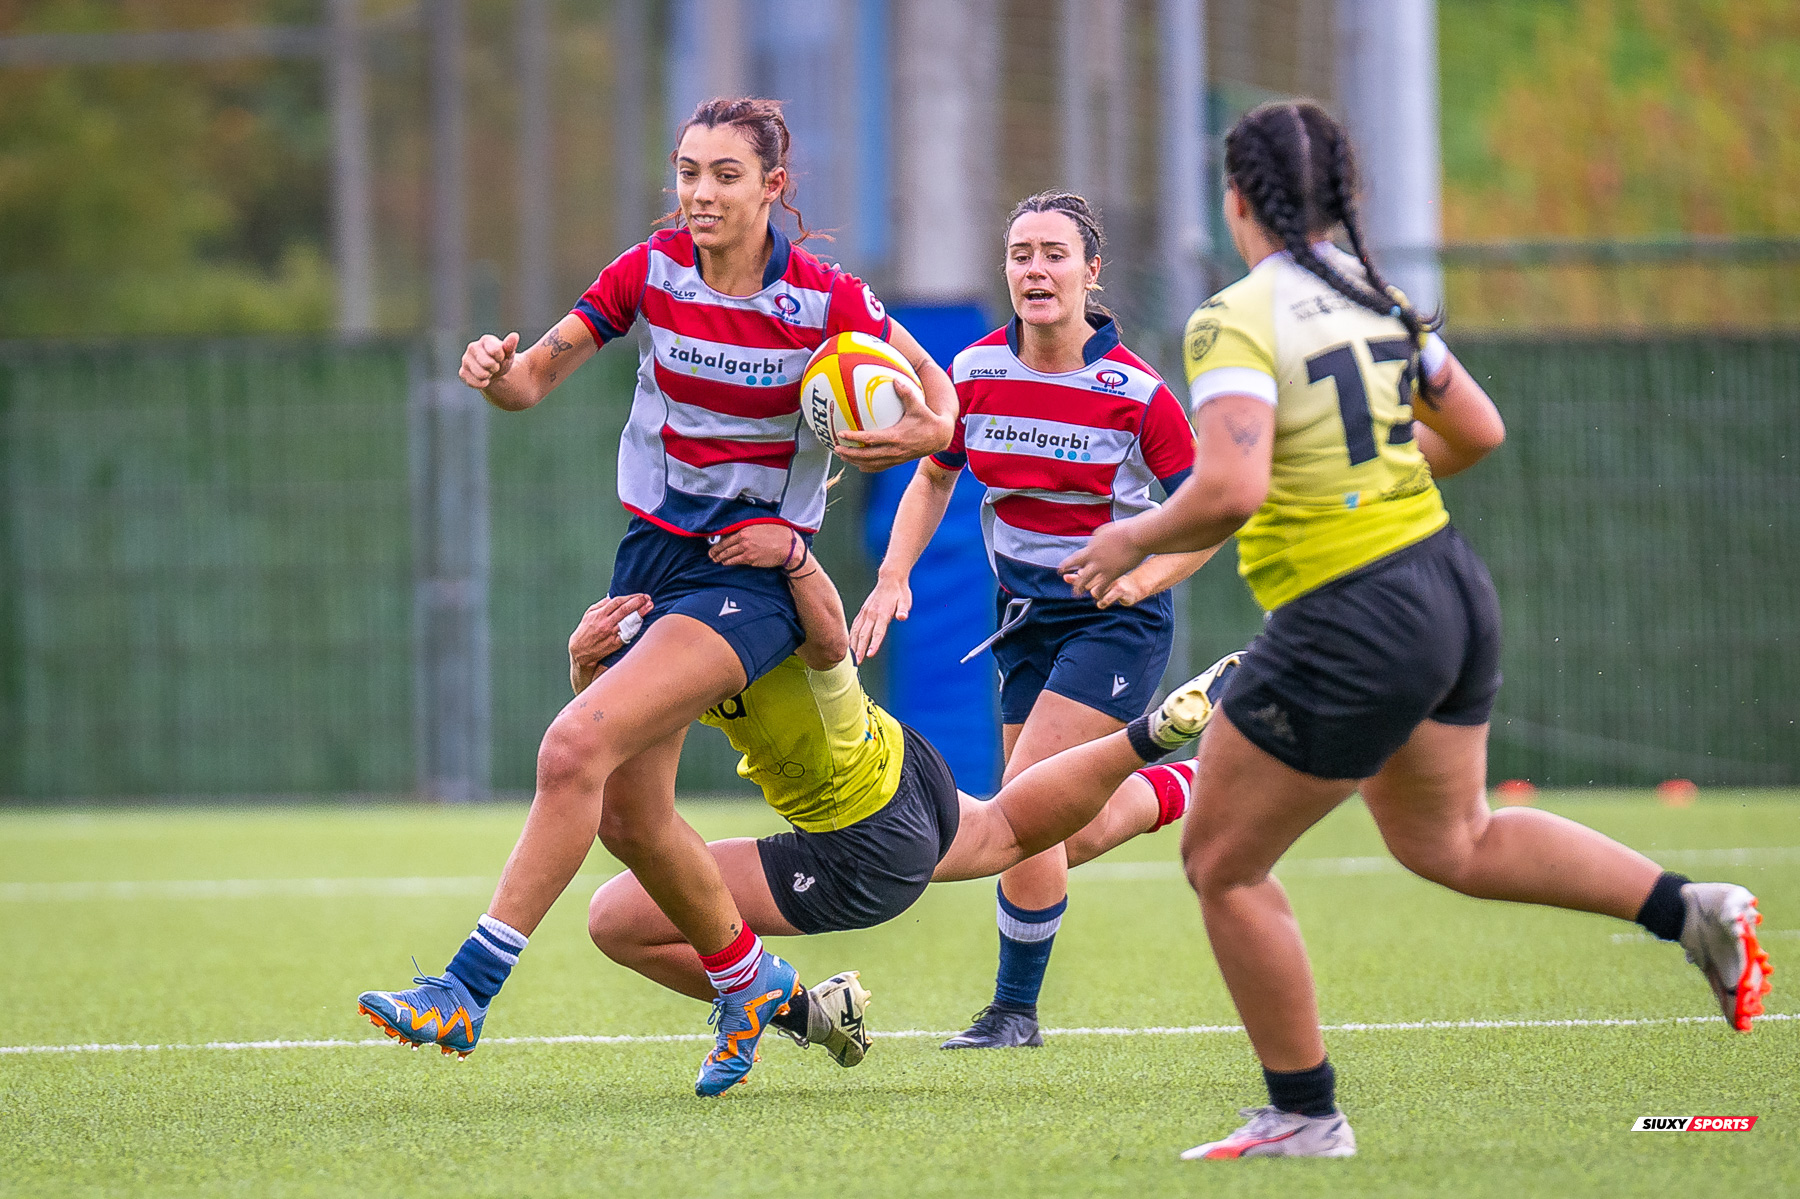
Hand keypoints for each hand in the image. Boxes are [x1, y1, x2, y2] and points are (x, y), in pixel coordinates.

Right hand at [460, 332, 519, 388]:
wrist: (495, 373)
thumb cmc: (502, 360)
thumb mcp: (509, 353)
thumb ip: (510, 345)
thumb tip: (514, 336)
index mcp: (486, 340)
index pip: (496, 351)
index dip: (501, 358)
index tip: (501, 357)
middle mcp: (473, 347)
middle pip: (488, 363)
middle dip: (495, 368)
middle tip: (495, 366)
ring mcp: (466, 359)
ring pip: (481, 374)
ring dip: (488, 376)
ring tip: (489, 372)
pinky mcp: (462, 372)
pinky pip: (475, 382)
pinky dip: (482, 383)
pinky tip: (484, 379)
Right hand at [568, 594, 652, 692]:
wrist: (580, 651)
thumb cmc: (585, 631)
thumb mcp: (588, 614)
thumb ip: (601, 605)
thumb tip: (612, 598)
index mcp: (599, 614)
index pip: (617, 602)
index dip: (631, 597)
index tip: (640, 595)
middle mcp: (606, 623)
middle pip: (625, 610)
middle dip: (638, 603)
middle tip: (648, 598)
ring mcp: (611, 634)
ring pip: (628, 621)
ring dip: (640, 614)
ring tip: (649, 607)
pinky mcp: (615, 644)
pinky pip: (628, 634)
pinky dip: (636, 628)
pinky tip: (643, 622)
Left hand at [708, 524, 802, 570]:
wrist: (788, 546)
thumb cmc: (778, 534)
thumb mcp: (761, 525)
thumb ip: (748, 528)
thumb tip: (738, 532)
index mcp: (745, 529)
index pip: (726, 536)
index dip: (718, 542)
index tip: (713, 544)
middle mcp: (744, 539)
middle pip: (725, 546)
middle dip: (716, 551)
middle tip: (711, 555)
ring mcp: (747, 550)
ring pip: (728, 555)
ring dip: (721, 558)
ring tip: (716, 559)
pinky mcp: (751, 559)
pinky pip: (736, 561)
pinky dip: (729, 562)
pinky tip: (726, 563)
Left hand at [834, 376, 951, 472]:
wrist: (940, 438)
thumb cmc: (928, 420)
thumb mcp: (918, 406)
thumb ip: (906, 393)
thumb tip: (895, 380)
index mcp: (896, 437)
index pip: (870, 440)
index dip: (855, 438)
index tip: (841, 434)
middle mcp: (894, 450)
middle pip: (867, 456)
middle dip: (850, 453)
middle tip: (836, 448)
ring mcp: (896, 458)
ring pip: (871, 464)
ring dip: (855, 461)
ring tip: (843, 456)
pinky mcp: (898, 461)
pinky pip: (879, 467)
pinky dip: (867, 466)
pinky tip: (858, 463)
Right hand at [849, 573, 912, 662]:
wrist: (890, 578)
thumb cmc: (900, 592)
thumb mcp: (906, 600)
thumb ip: (903, 609)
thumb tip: (903, 617)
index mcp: (882, 613)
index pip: (877, 632)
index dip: (874, 644)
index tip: (869, 655)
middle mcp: (871, 614)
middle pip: (864, 634)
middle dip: (860, 649)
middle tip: (857, 663)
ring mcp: (865, 612)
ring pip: (856, 631)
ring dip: (853, 645)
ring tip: (851, 658)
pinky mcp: (863, 611)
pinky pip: (855, 625)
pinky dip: (851, 636)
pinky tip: (849, 644)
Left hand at [1059, 521, 1149, 601]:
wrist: (1137, 536)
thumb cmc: (1125, 530)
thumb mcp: (1105, 531)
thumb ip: (1096, 539)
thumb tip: (1092, 541)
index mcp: (1091, 547)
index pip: (1075, 558)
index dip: (1066, 565)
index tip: (1060, 569)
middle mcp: (1093, 558)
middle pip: (1077, 569)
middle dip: (1071, 577)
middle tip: (1065, 580)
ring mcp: (1101, 566)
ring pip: (1085, 580)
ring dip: (1079, 588)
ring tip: (1076, 594)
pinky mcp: (1112, 573)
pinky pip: (1102, 586)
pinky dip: (1098, 591)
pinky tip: (1096, 596)